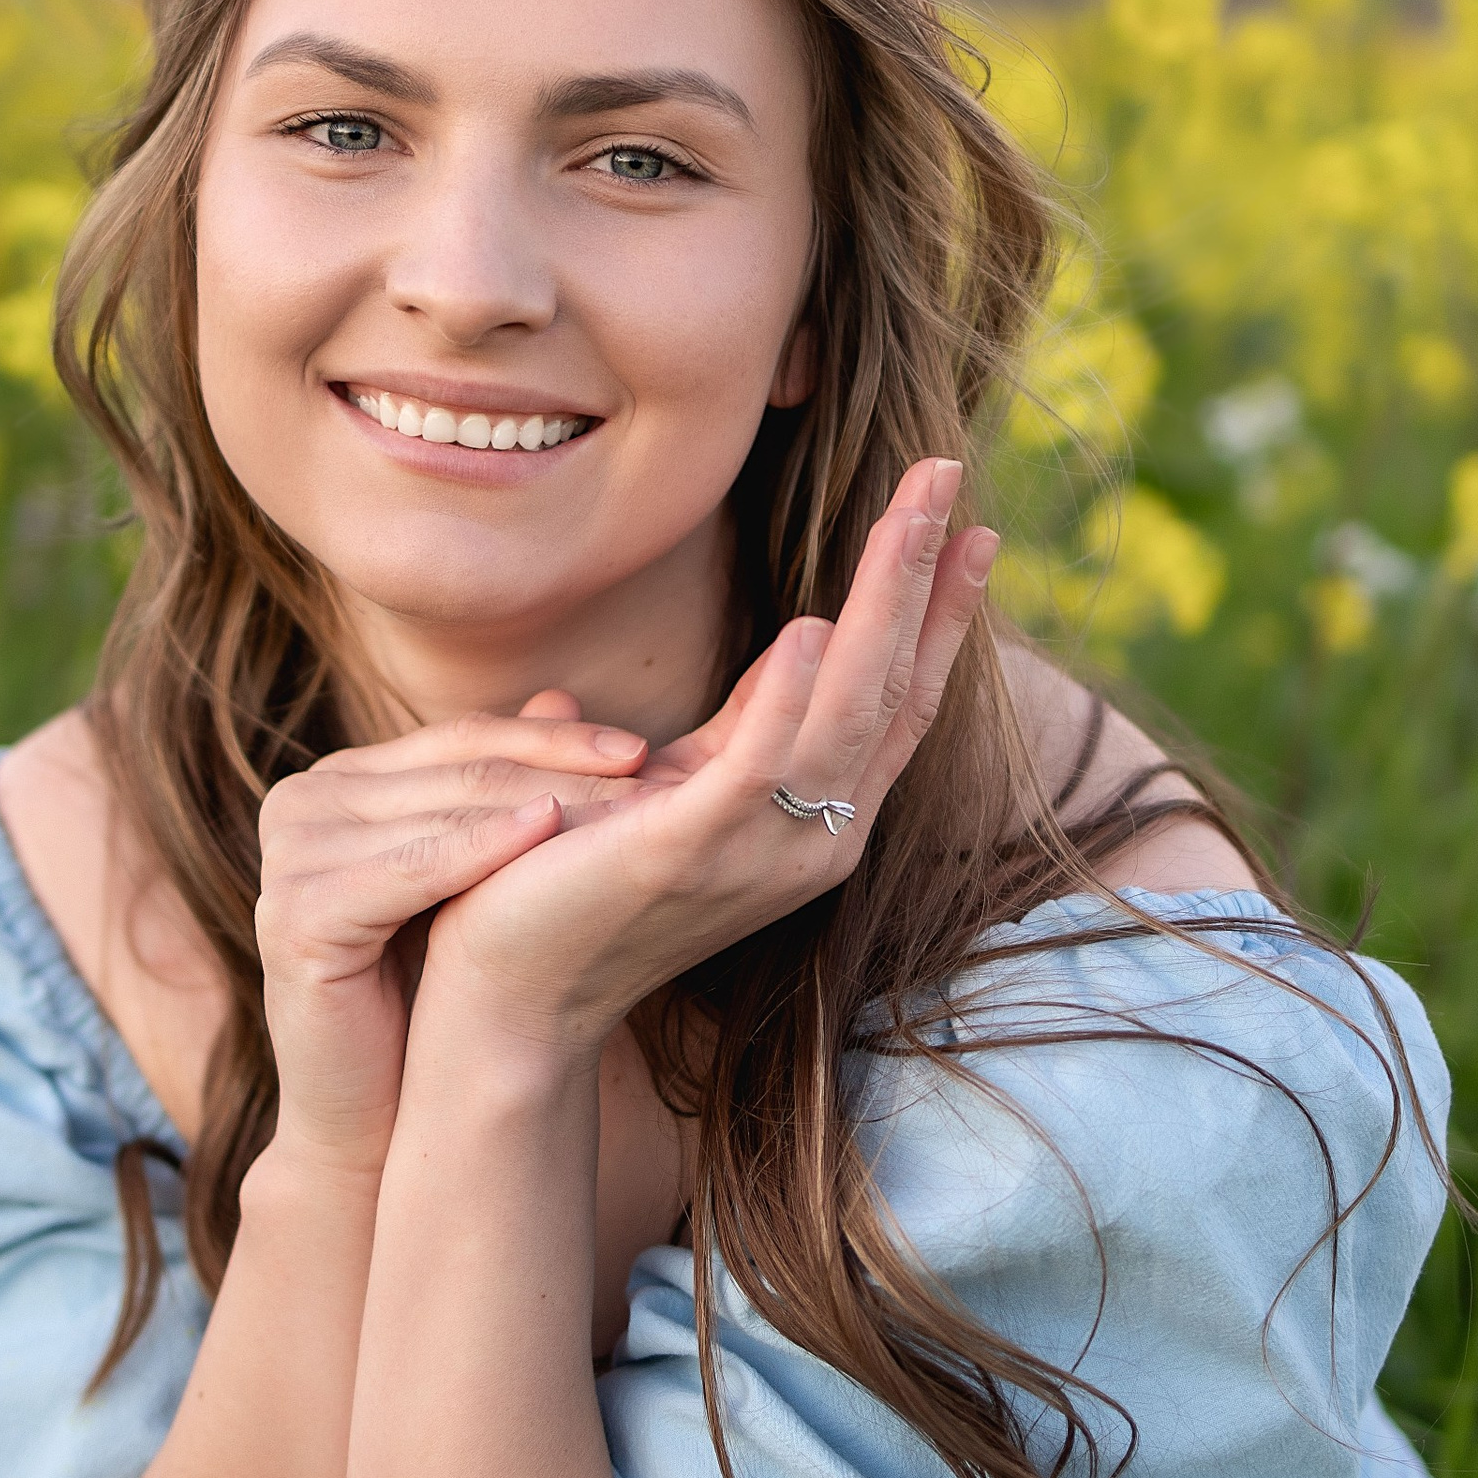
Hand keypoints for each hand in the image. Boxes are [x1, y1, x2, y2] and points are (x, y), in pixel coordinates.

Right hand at [255, 701, 651, 1172]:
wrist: (374, 1114)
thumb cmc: (429, 993)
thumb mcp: (471, 876)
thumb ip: (499, 785)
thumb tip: (564, 695)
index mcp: (336, 783)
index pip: (460, 740)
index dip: (553, 739)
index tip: (643, 749)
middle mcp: (299, 804)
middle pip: (456, 771)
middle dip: (562, 770)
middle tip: (652, 774)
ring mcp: (287, 856)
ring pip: (444, 813)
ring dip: (545, 805)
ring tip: (627, 810)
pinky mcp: (294, 913)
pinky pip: (410, 868)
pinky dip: (481, 849)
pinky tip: (549, 835)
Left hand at [415, 460, 999, 1061]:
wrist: (507, 1002)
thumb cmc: (567, 900)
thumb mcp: (655, 805)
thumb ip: (694, 747)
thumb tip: (665, 680)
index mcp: (806, 824)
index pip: (896, 704)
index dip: (937, 616)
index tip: (970, 529)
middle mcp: (809, 845)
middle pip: (890, 691)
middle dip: (922, 578)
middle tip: (947, 475)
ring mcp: (757, 853)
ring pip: (844, 711)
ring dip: (879, 606)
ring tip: (906, 517)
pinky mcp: (686, 853)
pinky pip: (756, 767)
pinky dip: (788, 698)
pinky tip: (811, 627)